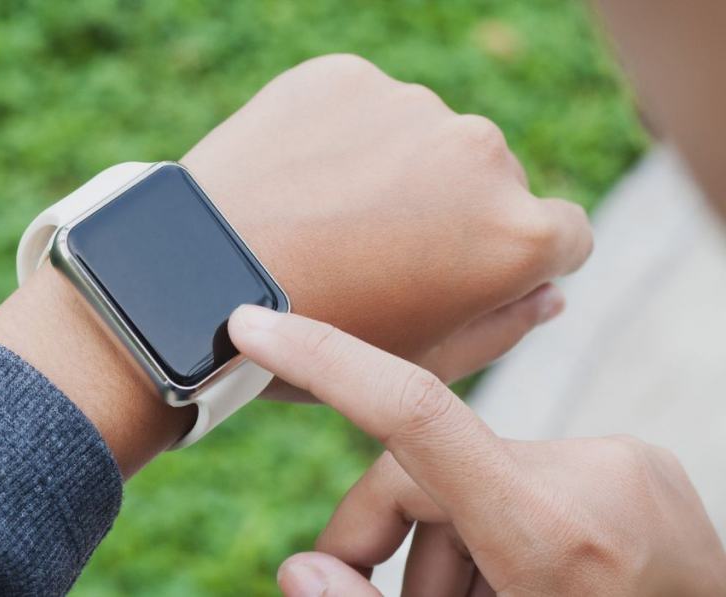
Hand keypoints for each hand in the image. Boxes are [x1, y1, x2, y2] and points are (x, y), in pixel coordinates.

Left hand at [0, 54, 591, 476]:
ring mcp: (411, 106)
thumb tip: (549, 290)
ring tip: (323, 221)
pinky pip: (363, 107)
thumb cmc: (308, 340)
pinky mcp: (344, 76)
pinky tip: (295, 182)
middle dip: (453, 211)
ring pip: (425, 139)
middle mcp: (481, 154)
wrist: (190, 282)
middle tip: (374, 254)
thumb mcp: (414, 365)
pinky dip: (341, 137)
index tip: (464, 270)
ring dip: (396, 170)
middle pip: (493, 180)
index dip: (518, 260)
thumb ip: (502, 327)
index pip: (566, 234)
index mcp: (515, 235)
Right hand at [229, 306, 725, 595]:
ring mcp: (628, 466)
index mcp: (555, 537)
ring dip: (444, 547)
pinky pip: (527, 479)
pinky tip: (514, 587)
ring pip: (474, 476)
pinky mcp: (642, 467)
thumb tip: (297, 571)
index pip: (414, 413)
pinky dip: (497, 532)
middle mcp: (597, 479)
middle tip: (351, 591)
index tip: (253, 325)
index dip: (324, 360)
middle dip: (380, 534)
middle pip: (425, 467)